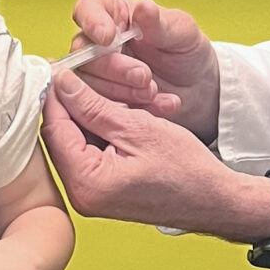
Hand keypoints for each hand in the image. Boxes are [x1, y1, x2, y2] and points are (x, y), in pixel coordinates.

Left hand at [42, 72, 269, 240]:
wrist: (214, 201)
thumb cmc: (186, 170)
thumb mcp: (138, 127)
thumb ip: (94, 106)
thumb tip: (63, 84)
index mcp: (87, 183)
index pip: (55, 130)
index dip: (57, 95)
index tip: (62, 69)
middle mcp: (82, 195)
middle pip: (62, 137)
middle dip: (73, 104)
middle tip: (83, 75)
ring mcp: (91, 197)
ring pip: (76, 143)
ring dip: (90, 116)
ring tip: (111, 95)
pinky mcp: (102, 193)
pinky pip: (91, 154)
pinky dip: (102, 132)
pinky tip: (119, 115)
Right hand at [69, 0, 220, 138]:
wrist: (196, 87)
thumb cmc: (185, 49)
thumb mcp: (181, 33)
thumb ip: (159, 23)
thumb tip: (144, 6)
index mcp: (112, 13)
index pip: (87, 9)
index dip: (92, 23)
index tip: (108, 38)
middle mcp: (97, 42)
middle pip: (84, 53)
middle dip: (113, 68)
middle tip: (143, 75)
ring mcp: (97, 73)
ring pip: (88, 84)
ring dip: (121, 91)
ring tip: (153, 91)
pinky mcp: (102, 101)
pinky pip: (103, 109)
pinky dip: (132, 108)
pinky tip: (159, 104)